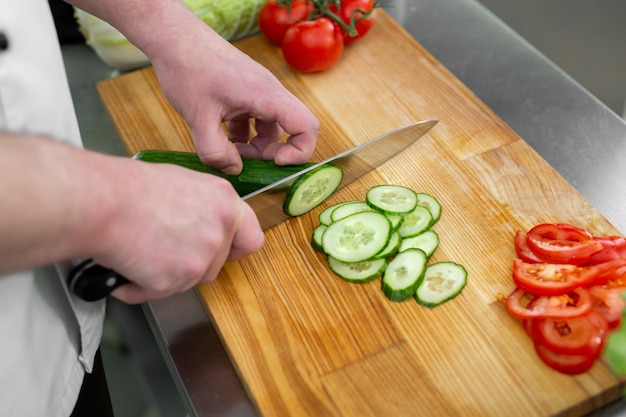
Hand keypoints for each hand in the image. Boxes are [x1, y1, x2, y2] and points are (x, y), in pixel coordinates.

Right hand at [95, 161, 263, 303]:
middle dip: (193, 263)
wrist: (104, 203)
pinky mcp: (178, 280)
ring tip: (141, 252)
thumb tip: (199, 222)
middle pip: (217, 264)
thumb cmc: (131, 189)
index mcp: (224, 202)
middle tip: (165, 249)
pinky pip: (162, 292)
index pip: (252, 238)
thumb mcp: (182, 184)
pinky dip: (142, 286)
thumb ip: (202, 207)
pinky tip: (128, 266)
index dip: (236, 249)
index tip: (225, 252)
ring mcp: (202, 257)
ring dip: (168, 274)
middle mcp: (220, 230)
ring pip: (191, 280)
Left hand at [148, 10, 319, 174]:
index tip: (275, 163)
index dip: (299, 152)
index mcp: (267, 95)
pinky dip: (244, 135)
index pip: (307, 127)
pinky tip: (222, 139)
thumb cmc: (188, 69)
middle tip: (244, 161)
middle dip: (271, 152)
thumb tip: (234, 169)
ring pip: (271, 127)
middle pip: (291, 129)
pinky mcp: (245, 92)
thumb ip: (216, 152)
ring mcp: (258, 92)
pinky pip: (255, 119)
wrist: (174, 38)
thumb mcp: (198, 119)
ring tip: (228, 151)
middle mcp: (268, 92)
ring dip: (255, 146)